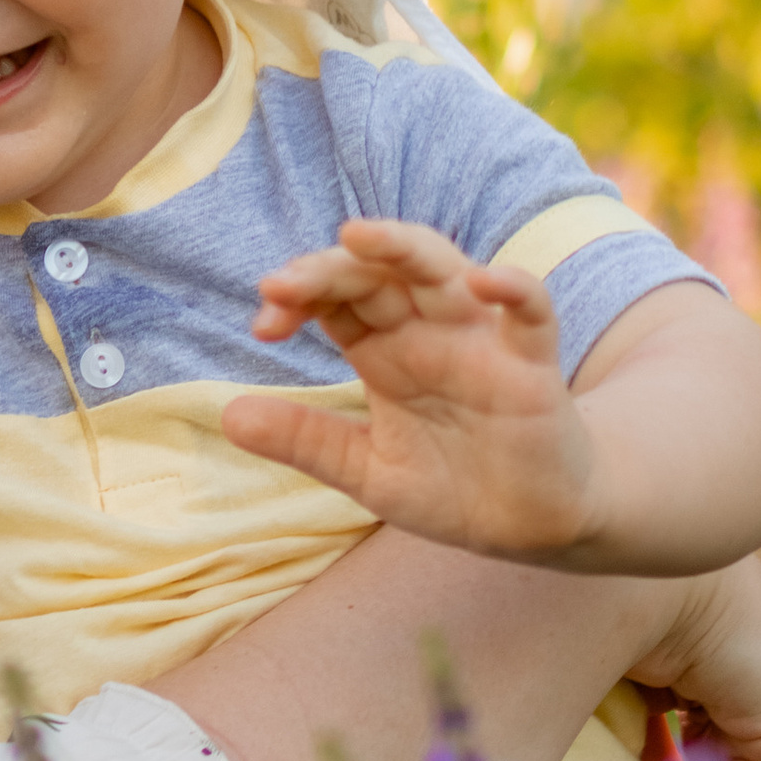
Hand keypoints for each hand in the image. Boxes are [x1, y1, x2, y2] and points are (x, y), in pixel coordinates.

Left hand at [223, 217, 598, 559]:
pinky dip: (515, 289)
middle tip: (283, 284)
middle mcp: (429, 333)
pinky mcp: (532, 366)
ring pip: (444, 271)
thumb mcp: (366, 469)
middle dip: (329, 270)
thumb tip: (227, 416)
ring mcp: (481, 342)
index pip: (335, 300)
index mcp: (386, 351)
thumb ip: (306, 440)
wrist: (530, 526)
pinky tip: (485, 281)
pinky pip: (530, 312)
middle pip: (377, 275)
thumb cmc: (451, 485)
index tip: (263, 323)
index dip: (297, 297)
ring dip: (404, 247)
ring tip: (360, 235)